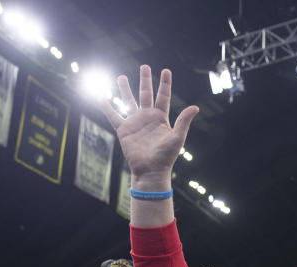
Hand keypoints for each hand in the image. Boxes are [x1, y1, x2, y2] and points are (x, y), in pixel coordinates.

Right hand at [100, 65, 198, 187]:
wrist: (151, 170)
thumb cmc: (166, 156)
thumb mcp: (177, 137)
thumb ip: (184, 121)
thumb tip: (195, 107)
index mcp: (161, 118)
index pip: (163, 96)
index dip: (164, 84)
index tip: (166, 70)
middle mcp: (147, 117)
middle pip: (146, 94)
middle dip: (145, 80)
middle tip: (144, 66)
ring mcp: (135, 122)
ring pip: (129, 101)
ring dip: (125, 89)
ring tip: (121, 76)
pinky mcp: (124, 129)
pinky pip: (113, 115)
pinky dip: (106, 106)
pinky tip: (101, 96)